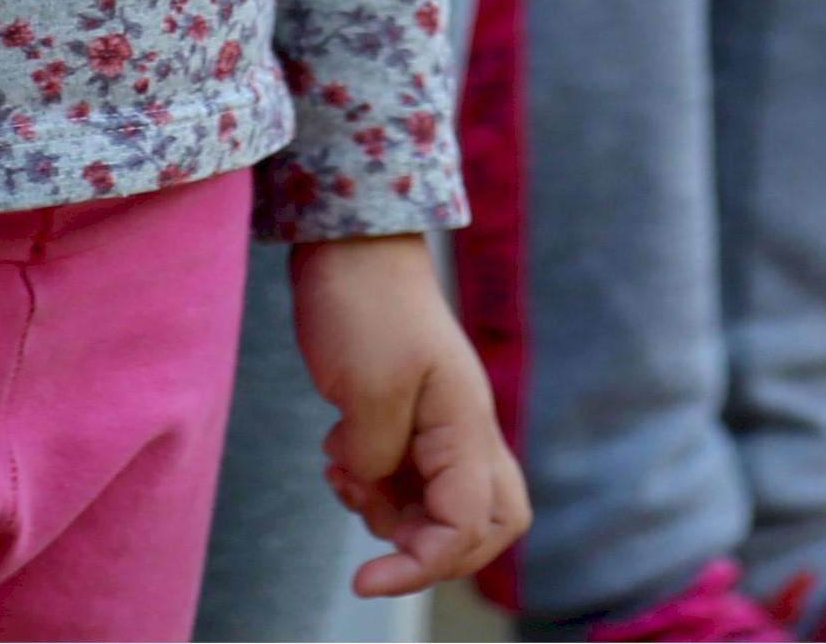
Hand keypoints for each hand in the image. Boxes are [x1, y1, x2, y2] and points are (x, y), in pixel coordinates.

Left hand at [290, 235, 528, 599]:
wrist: (351, 245)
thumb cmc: (364, 306)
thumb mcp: (366, 390)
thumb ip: (378, 458)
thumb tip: (375, 486)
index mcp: (466, 425)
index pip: (466, 527)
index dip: (419, 568)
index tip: (363, 580)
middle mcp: (466, 431)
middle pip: (487, 526)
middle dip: (432, 551)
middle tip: (377, 537)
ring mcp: (441, 425)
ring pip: (441, 507)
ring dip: (391, 515)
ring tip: (342, 474)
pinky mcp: (411, 418)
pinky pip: (409, 479)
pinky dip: (374, 487)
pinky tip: (338, 455)